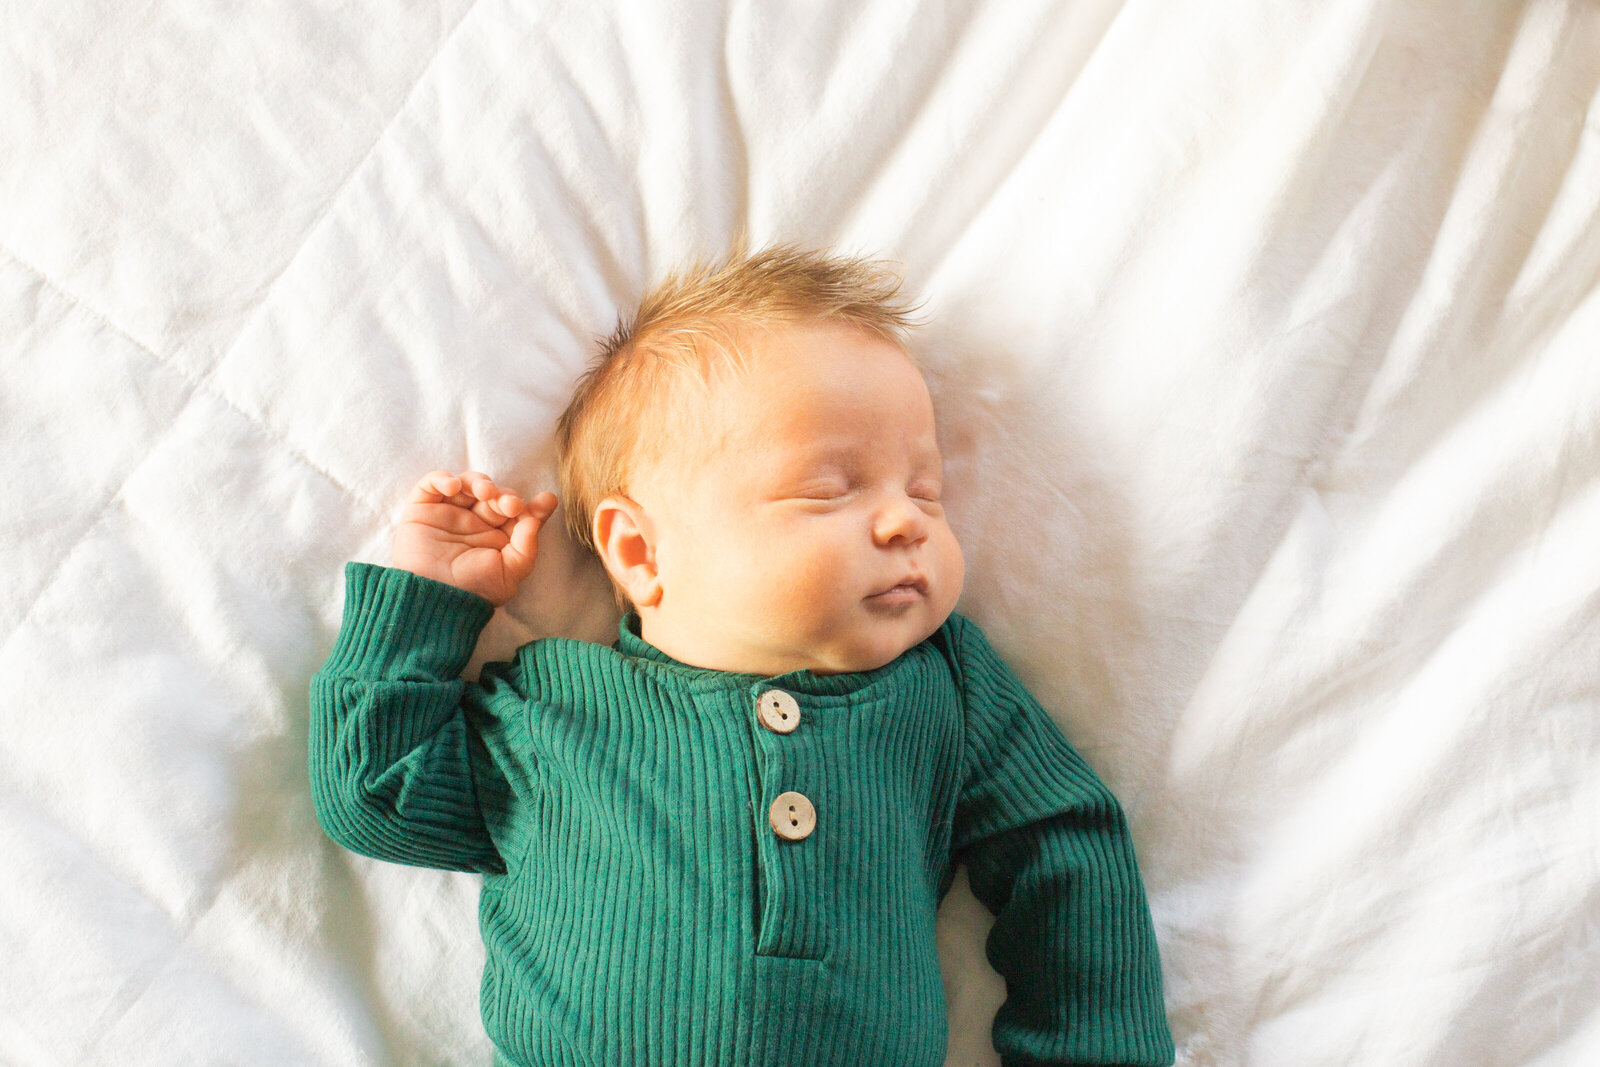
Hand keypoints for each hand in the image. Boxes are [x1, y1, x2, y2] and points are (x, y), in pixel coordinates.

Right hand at [392, 470, 558, 605]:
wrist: (435, 598)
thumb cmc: (473, 590)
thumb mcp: (510, 571)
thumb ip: (527, 542)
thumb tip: (543, 510)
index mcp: (497, 537)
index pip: (517, 513)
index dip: (532, 505)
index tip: (545, 502)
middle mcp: (474, 523)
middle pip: (495, 495)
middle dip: (505, 496)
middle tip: (511, 506)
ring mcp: (449, 514)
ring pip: (468, 483)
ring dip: (479, 481)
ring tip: (485, 492)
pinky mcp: (422, 510)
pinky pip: (431, 484)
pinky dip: (442, 479)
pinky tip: (454, 486)